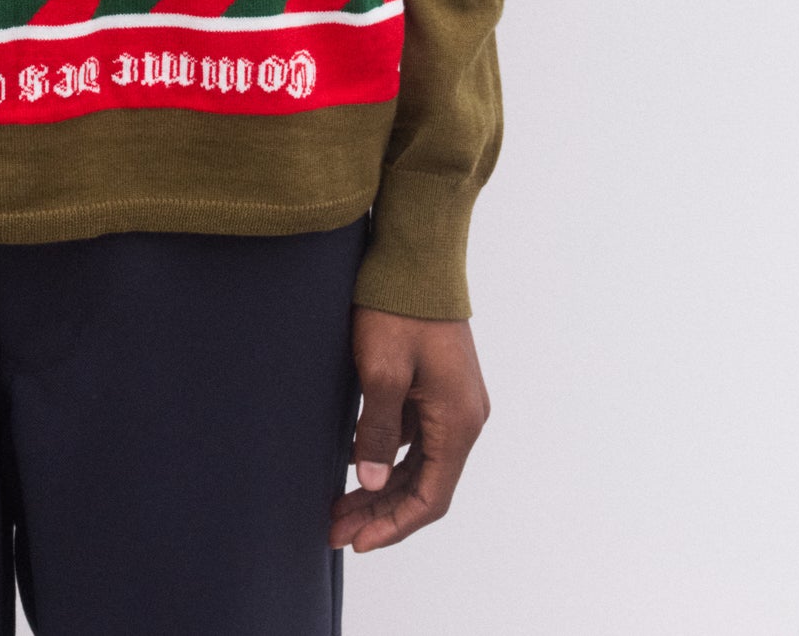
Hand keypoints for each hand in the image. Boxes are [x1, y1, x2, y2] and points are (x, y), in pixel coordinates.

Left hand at [330, 308, 488, 553]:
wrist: (416, 256)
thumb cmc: (398, 308)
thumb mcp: (381, 370)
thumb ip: (377, 430)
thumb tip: (370, 482)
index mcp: (457, 422)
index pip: (430, 497)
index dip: (393, 526)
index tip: (356, 542)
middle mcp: (463, 417)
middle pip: (423, 485)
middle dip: (379, 512)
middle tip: (334, 529)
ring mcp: (452, 401)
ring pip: (417, 463)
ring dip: (380, 487)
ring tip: (338, 506)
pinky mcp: (437, 386)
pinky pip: (413, 437)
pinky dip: (385, 456)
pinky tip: (350, 462)